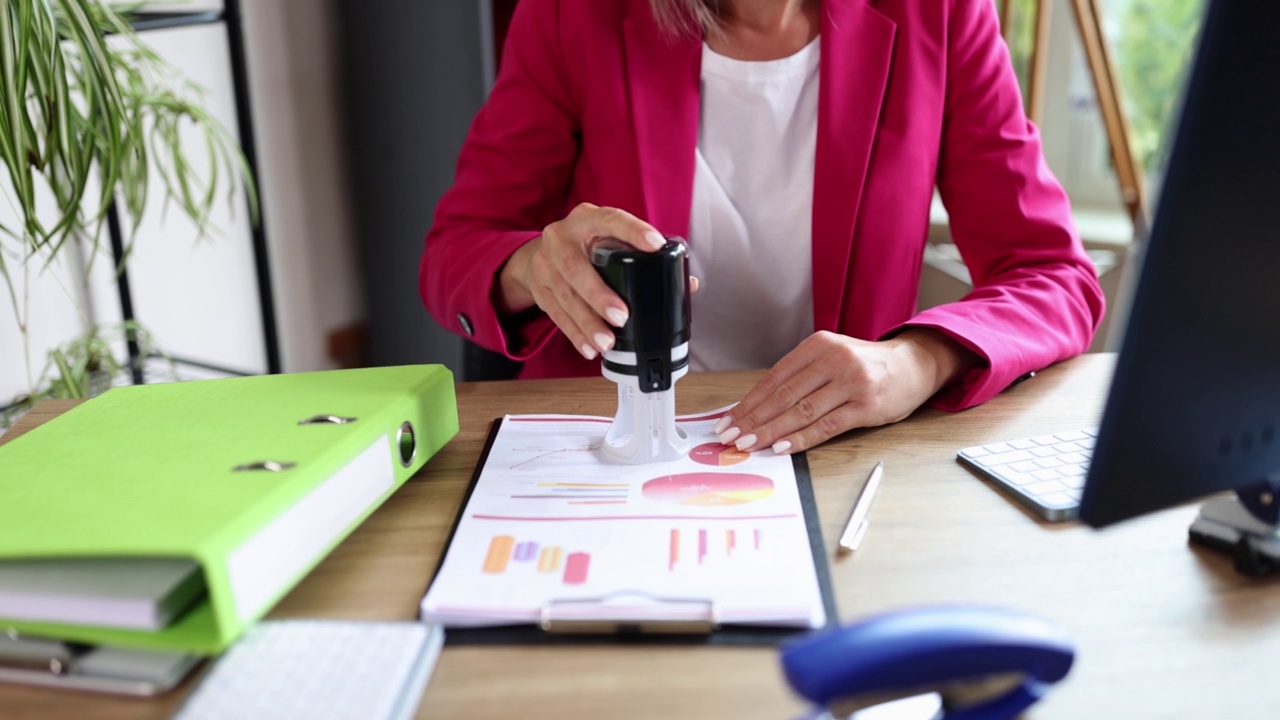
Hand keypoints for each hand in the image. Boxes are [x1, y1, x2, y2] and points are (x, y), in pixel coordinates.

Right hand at [498, 203, 665, 359]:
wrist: (539, 254)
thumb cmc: (586, 246)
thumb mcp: (609, 239)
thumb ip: (643, 256)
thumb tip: (687, 285)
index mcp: (586, 218)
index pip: (610, 219)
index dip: (632, 231)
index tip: (655, 245)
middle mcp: (561, 237)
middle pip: (575, 267)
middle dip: (598, 294)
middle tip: (622, 316)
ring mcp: (545, 264)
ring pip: (564, 296)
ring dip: (587, 322)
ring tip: (607, 342)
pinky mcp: (539, 288)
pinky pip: (556, 315)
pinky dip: (574, 334)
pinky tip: (589, 347)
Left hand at [713, 329, 978, 453]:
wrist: (913, 365)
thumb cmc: (865, 366)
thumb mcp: (831, 357)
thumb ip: (800, 376)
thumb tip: (758, 407)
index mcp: (818, 345)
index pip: (774, 378)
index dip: (748, 402)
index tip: (728, 421)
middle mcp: (833, 360)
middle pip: (783, 395)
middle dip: (752, 420)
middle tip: (730, 437)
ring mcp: (851, 383)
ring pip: (801, 411)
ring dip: (770, 431)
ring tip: (748, 445)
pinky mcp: (866, 406)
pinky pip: (826, 426)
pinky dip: (801, 438)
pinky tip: (782, 447)